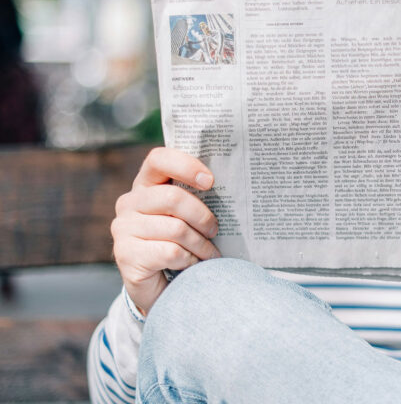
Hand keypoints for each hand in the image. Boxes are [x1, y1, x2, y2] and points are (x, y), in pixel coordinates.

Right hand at [111, 147, 220, 314]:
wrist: (159, 287)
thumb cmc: (180, 243)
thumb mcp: (186, 216)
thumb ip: (195, 197)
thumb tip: (230, 184)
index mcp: (145, 185)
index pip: (158, 159)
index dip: (186, 166)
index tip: (211, 182)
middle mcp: (129, 203)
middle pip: (173, 197)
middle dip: (202, 216)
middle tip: (215, 230)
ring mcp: (123, 228)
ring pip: (176, 228)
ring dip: (201, 244)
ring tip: (209, 253)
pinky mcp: (126, 255)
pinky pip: (170, 252)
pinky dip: (190, 260)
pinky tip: (192, 265)